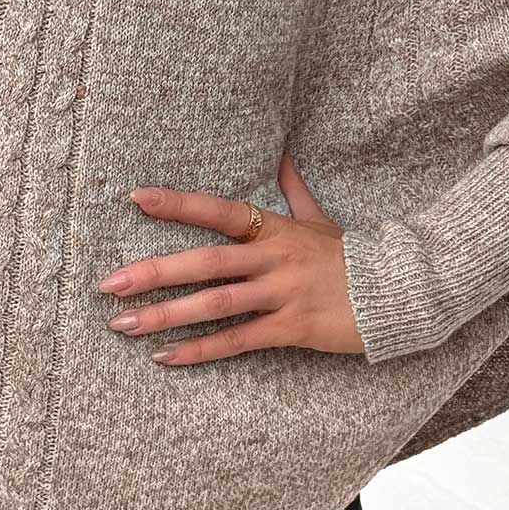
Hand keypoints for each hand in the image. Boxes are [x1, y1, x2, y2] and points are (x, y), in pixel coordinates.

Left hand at [97, 150, 365, 364]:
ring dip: (165, 315)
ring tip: (123, 325)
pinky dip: (199, 350)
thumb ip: (294, 189)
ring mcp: (281, 294)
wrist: (399, 291)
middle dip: (153, 272)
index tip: (136, 197)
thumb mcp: (321, 219)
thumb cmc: (353, 256)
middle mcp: (273, 258)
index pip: (218, 210)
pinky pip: (237, 340)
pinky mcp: (291, 328)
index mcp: (275, 228)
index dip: (178, 203)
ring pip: (214, 304)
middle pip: (205, 262)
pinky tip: (165, 357)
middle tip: (108, 284)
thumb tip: (281, 153)